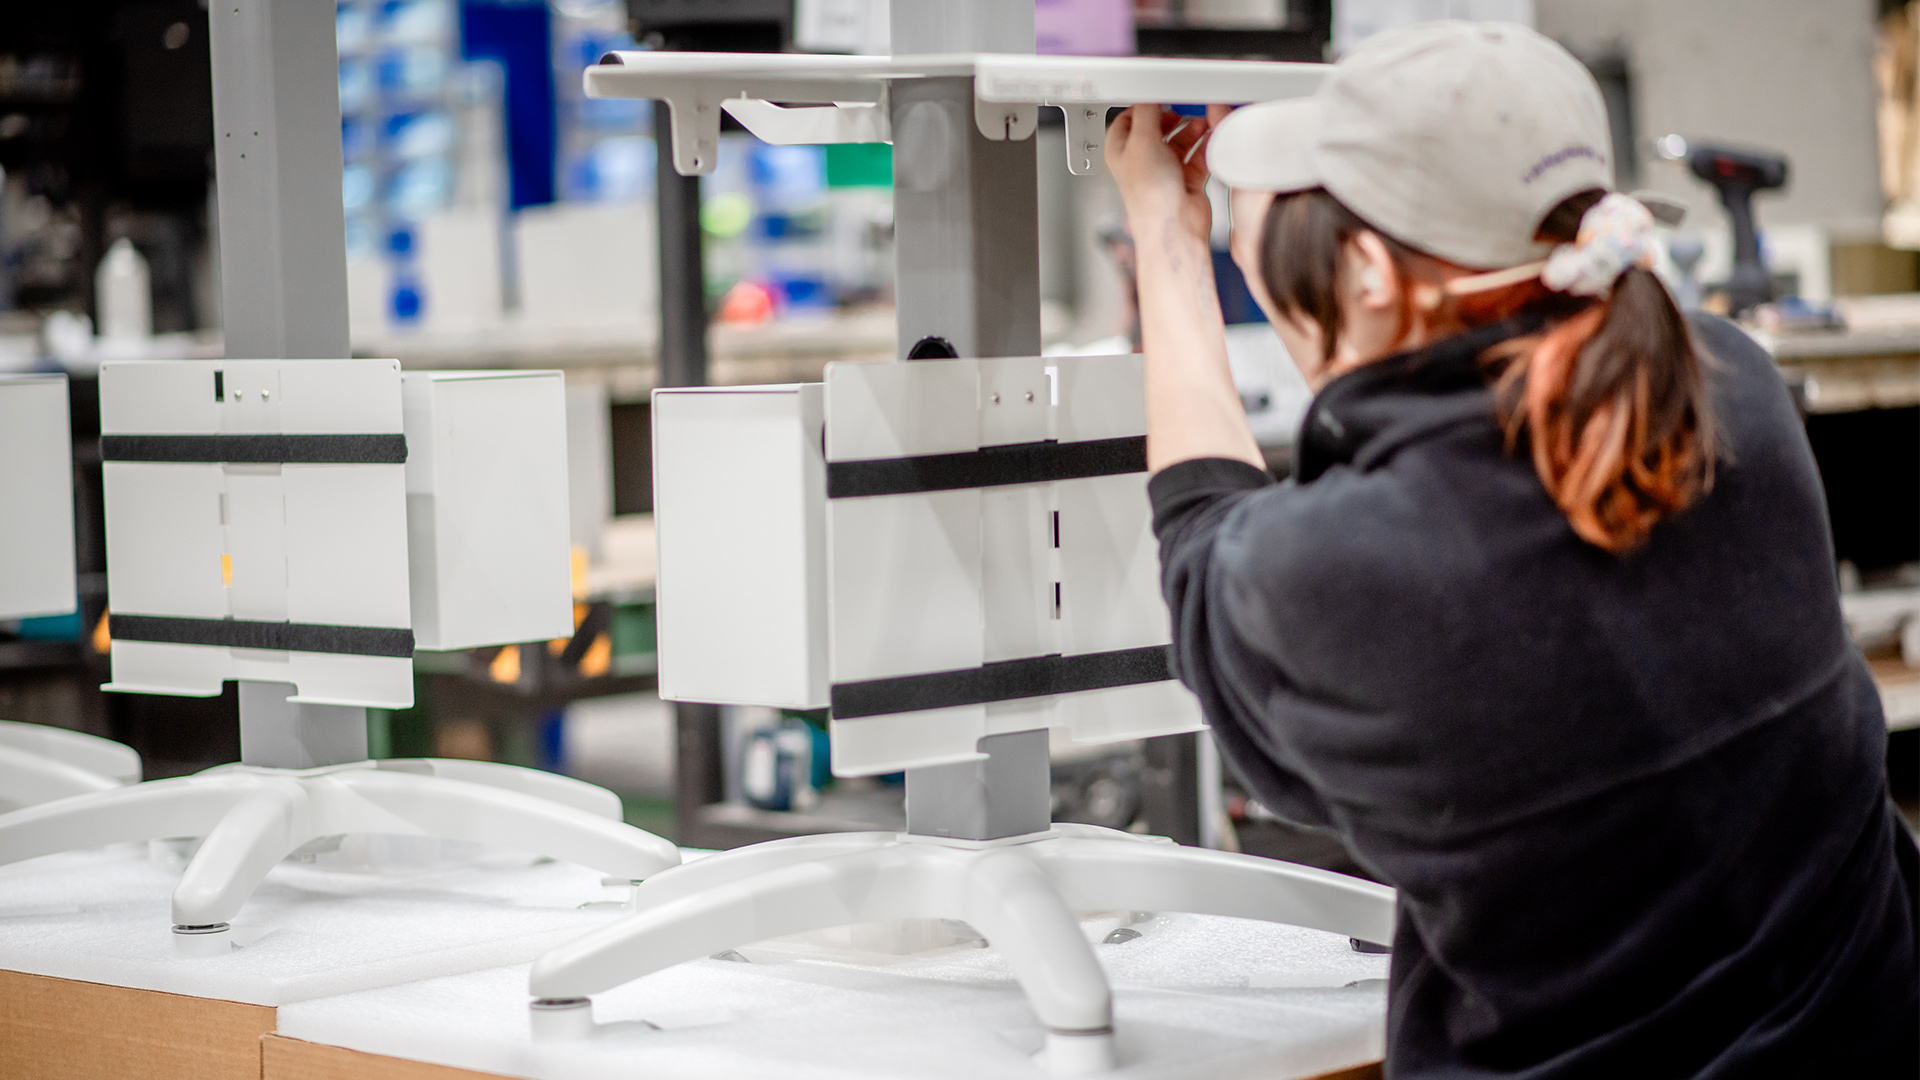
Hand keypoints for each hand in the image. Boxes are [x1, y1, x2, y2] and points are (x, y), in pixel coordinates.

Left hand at [1105, 104, 1218, 248]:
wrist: (1174, 227)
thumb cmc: (1150, 196)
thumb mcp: (1142, 141)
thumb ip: (1147, 112)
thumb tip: (1150, 92)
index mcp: (1122, 151)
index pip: (1129, 117)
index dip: (1145, 105)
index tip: (1161, 93)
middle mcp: (1142, 160)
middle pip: (1159, 126)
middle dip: (1174, 116)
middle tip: (1186, 106)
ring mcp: (1165, 169)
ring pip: (1181, 139)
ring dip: (1193, 129)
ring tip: (1203, 121)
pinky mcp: (1187, 178)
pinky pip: (1198, 154)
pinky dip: (1205, 145)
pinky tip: (1211, 137)